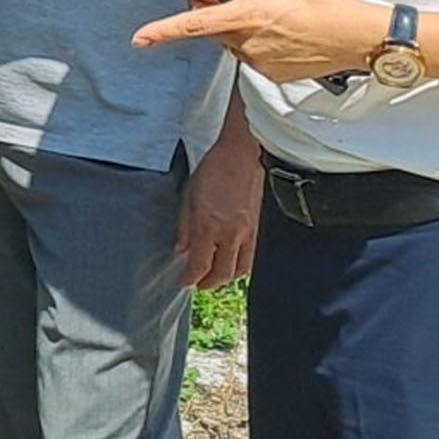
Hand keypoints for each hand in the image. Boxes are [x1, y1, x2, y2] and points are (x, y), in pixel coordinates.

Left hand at [131, 0, 388, 83]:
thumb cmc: (323, 0)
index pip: (194, 25)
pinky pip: (255, 58)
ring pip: (235, 44)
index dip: (163, 31)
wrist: (356, 37)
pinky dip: (261, 45)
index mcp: (246, 15)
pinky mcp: (273, 76)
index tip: (139, 38)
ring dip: (242, 30)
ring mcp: (260, 62)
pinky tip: (287, 34)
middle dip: (217, 15)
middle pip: (216, 30)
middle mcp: (247, 42)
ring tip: (276, 15)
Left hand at [176, 124, 260, 290]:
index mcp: (208, 226)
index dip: (190, 279)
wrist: (241, 154)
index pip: (199, 265)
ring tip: (213, 277)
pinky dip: (239, 267)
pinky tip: (230, 264)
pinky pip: (250, 258)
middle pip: (221, 274)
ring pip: (239, 271)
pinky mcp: (257, 228)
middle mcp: (229, 234)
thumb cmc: (213, 169)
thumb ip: (184, 227)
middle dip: (207, 284)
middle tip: (197, 283)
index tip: (184, 282)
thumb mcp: (188, 196)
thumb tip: (181, 250)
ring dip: (225, 279)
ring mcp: (246, 233)